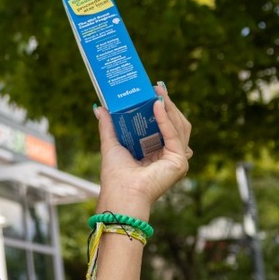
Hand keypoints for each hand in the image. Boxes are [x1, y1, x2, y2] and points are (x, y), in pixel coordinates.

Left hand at [94, 83, 192, 218]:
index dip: (161, 107)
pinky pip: (174, 135)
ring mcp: (177, 158)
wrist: (120, 192)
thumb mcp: (111, 143)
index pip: (164, 125)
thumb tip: (99, 107)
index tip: (154, 90)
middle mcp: (169, 154)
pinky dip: (165, 119)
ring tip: (157, 92)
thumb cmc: (115, 174)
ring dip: (169, 108)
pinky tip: (156, 105)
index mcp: (156, 151)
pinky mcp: (179, 161)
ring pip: (179, 127)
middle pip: (175, 124)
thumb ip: (108, 125)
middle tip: (157, 87)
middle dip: (167, 104)